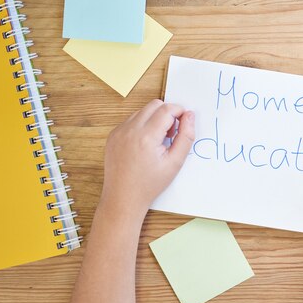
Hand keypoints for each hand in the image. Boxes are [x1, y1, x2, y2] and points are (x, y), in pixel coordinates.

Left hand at [100, 99, 194, 216]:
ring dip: (154, 119)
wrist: (123, 197)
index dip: (179, 112)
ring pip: (142, 111)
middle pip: (154, 105)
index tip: (184, 122)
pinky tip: (144, 144)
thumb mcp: (175, 163)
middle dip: (167, 114)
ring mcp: (119, 131)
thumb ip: (186, 137)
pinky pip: (131, 120)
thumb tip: (190, 116)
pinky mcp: (113, 135)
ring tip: (157, 141)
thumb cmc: (149, 184)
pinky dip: (141, 125)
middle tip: (170, 134)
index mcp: (146, 137)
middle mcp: (130, 130)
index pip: (167, 109)